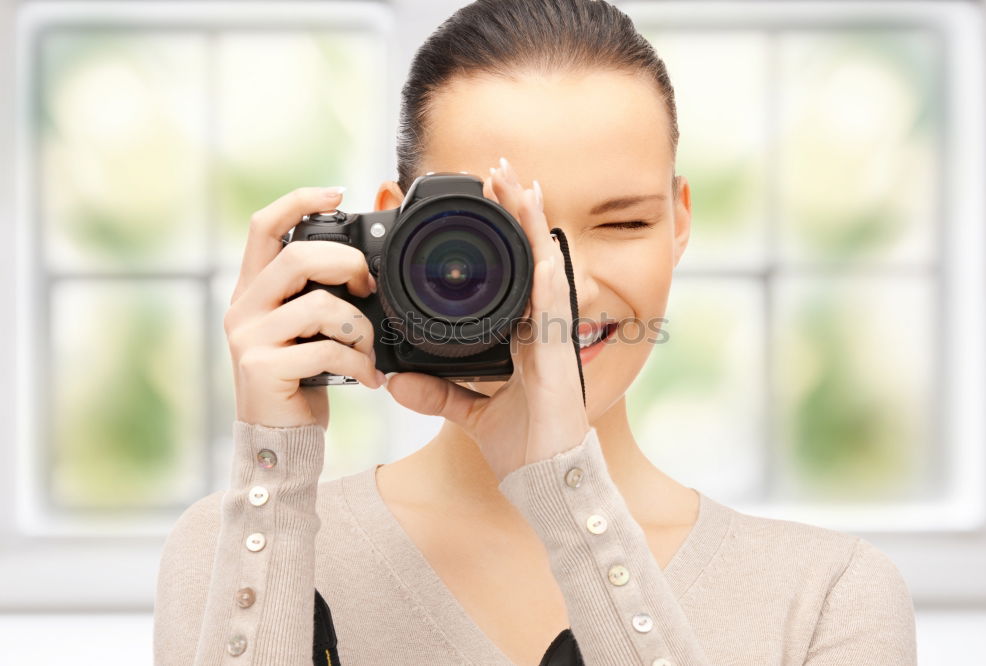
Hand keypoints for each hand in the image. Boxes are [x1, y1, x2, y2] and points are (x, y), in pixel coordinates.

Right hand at [223, 186, 384, 428]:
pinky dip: (358, 362)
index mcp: (252, 291)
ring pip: (319, 305)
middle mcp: (243, 308)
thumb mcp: (304, 331)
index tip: (337, 192)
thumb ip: (317, 296)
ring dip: (360, 326)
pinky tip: (368, 377)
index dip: (299, 201)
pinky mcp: (262, 368)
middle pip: (298, 256)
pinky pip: (326, 349)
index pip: (263, 227)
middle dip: (348, 264)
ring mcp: (248, 338)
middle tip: (369, 286)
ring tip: (368, 348)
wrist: (280, 440)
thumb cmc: (300, 381)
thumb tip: (364, 267)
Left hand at [383, 158, 590, 482]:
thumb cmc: (519, 445)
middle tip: (499, 170)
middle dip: (517, 212)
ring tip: (521, 185)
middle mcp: (542, 329)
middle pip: (533, 257)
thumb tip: (395, 377)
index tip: (486, 198)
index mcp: (524, 336)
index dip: (505, 233)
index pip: (516, 272)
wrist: (543, 480)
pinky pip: (554, 307)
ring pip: (547, 268)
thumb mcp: (466, 411)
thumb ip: (435, 392)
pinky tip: (542, 245)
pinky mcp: (560, 356)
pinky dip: (548, 274)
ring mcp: (554, 338)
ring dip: (534, 226)